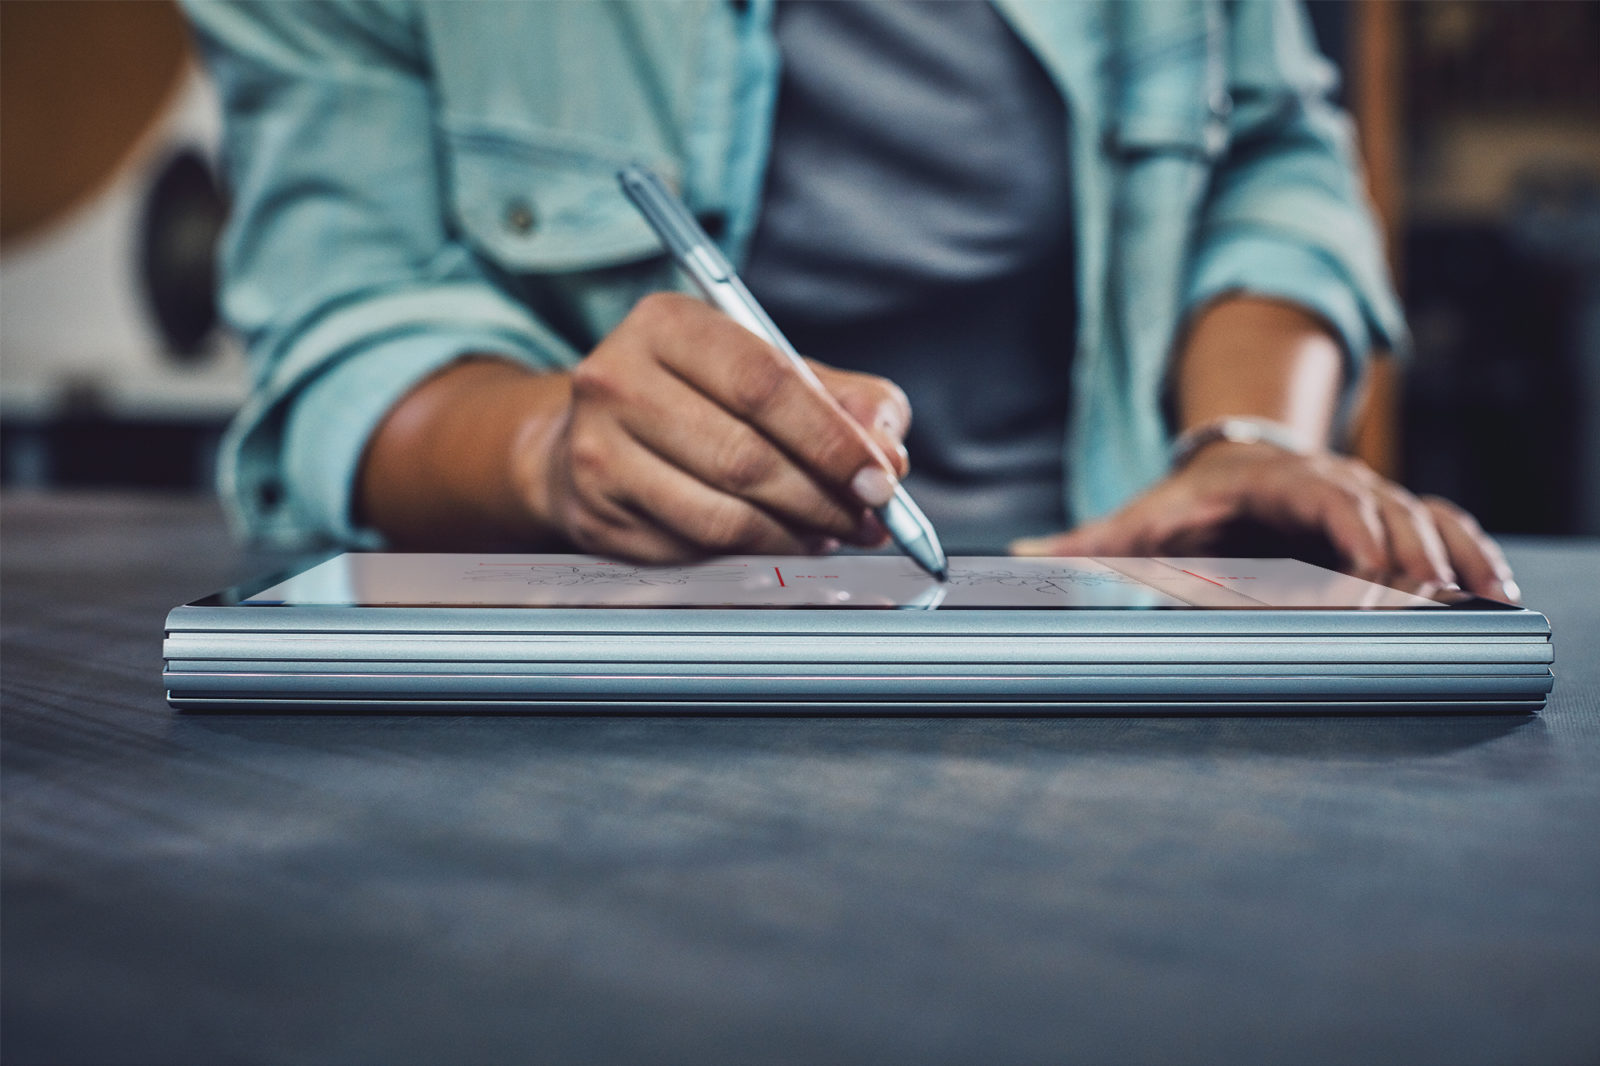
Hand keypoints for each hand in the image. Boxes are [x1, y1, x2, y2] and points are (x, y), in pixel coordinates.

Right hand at [536, 292, 910, 560]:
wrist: (595, 438)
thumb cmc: (696, 399)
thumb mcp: (770, 370)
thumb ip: (844, 399)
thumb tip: (887, 448)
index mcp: (668, 323)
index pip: (764, 384)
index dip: (832, 439)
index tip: (880, 477)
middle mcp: (618, 380)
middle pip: (745, 457)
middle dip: (824, 498)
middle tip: (869, 517)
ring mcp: (598, 452)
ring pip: (723, 517)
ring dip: (795, 535)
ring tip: (831, 531)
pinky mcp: (597, 516)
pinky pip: (696, 550)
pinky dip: (755, 553)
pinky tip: (781, 539)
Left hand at [1011, 441, 1519, 602]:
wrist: (1237, 456)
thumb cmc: (1192, 497)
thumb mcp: (1143, 514)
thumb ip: (1088, 542)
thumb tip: (1018, 559)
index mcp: (1276, 480)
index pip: (1326, 504)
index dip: (1352, 539)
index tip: (1370, 583)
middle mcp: (1333, 481)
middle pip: (1386, 516)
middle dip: (1411, 562)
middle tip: (1430, 611)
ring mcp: (1368, 495)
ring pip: (1425, 519)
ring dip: (1453, 560)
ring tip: (1480, 606)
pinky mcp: (1389, 515)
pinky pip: (1444, 524)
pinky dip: (1472, 553)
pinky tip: (1496, 592)